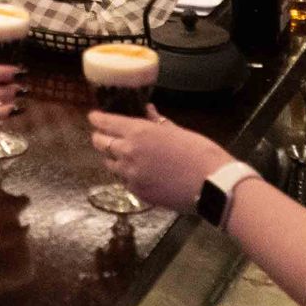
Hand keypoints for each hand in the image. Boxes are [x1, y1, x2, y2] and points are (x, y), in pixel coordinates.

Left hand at [89, 109, 233, 212]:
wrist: (211, 185)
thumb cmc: (200, 152)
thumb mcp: (178, 131)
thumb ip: (158, 122)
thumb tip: (148, 111)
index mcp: (138, 132)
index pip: (106, 123)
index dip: (97, 119)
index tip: (93, 116)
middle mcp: (128, 153)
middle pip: (101, 144)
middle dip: (100, 138)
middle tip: (103, 135)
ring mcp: (131, 175)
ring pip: (110, 164)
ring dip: (112, 158)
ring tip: (119, 154)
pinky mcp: (138, 193)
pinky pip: (124, 181)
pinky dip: (125, 175)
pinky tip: (135, 173)